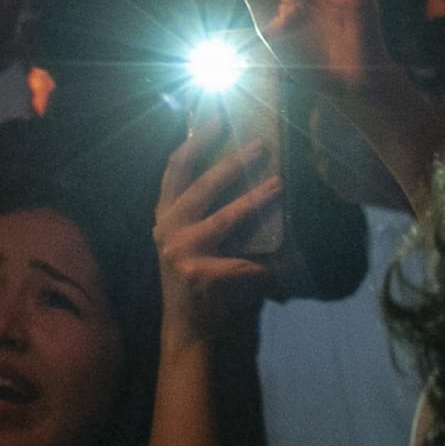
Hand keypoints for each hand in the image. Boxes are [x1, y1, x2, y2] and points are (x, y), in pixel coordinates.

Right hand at [154, 110, 280, 344]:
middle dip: (232, 162)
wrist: (187, 328)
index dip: (195, 140)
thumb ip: (207, 210)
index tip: (216, 116)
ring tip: (278, 183)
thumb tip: (243, 170)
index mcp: (166, 215)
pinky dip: (262, 267)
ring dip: (254, 199)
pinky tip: (276, 270)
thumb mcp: (193, 238)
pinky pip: (241, 264)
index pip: (176, 169)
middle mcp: (167, 228)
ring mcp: (179, 251)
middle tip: (260, 144)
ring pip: (224, 218)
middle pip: (201, 185)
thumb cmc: (198, 278)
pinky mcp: (197, 274)